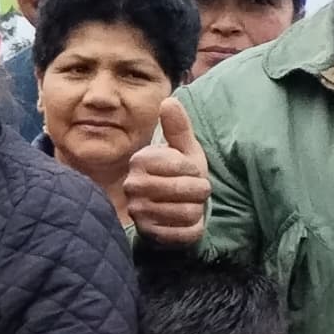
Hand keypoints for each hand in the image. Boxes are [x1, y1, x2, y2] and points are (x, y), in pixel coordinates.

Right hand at [120, 97, 209, 244]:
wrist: (169, 209)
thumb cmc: (179, 175)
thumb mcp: (183, 150)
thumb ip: (178, 127)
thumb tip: (169, 100)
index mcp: (140, 160)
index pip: (182, 166)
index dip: (195, 170)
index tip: (190, 172)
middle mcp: (133, 185)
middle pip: (187, 190)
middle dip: (200, 191)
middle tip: (195, 191)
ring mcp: (138, 211)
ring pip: (188, 213)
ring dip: (196, 210)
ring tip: (188, 205)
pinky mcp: (148, 234)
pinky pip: (183, 233)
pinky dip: (191, 229)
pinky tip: (183, 223)